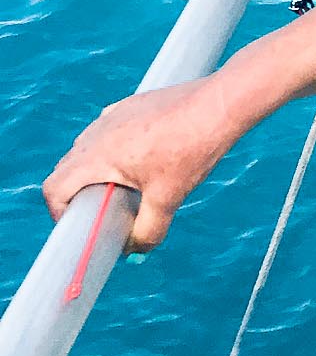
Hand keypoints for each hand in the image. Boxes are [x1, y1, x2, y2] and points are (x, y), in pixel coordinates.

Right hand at [43, 78, 238, 252]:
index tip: (81, 226)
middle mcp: (98, 131)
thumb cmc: (193, 149)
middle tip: (101, 213)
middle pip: (66, 169)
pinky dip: (110, 151)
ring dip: (93, 171)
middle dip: (77, 194)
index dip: (59, 213)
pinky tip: (139, 161)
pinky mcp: (129, 105)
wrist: (219, 104)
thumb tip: (133, 251)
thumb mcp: (168, 199)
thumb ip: (147, 232)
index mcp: (98, 154)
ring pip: (85, 148)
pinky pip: (105, 132)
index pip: (55, 187)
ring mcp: (112, 114)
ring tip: (121, 188)